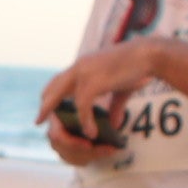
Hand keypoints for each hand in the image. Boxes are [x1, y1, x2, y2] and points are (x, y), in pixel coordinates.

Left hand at [34, 41, 163, 163]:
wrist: (149, 55)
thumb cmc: (138, 69)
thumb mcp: (122, 90)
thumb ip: (114, 107)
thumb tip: (114, 125)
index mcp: (84, 66)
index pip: (59, 80)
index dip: (50, 94)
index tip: (43, 106)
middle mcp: (79, 67)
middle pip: (53, 87)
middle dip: (45, 105)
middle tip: (39, 121)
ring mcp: (84, 72)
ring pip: (60, 96)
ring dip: (57, 115)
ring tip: (56, 131)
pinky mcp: (93, 80)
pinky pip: (82, 105)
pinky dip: (85, 120)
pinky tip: (90, 132)